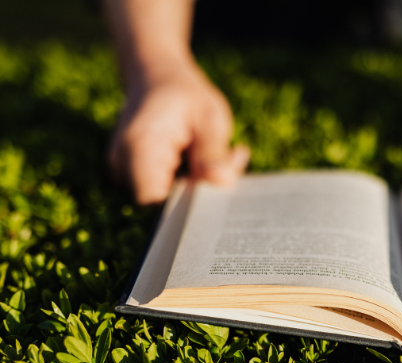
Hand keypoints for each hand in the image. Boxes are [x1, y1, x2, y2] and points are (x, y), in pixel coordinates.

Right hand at [109, 62, 248, 204]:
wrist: (156, 75)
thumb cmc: (184, 93)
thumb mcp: (209, 117)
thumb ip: (214, 152)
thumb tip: (220, 184)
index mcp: (138, 148)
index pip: (155, 201)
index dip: (188, 202)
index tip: (217, 183)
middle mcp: (122, 164)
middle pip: (163, 203)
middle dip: (202, 191)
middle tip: (233, 161)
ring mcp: (124, 171)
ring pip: (167, 198)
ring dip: (199, 184)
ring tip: (222, 152)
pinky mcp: (135, 175)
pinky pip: (165, 190)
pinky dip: (191, 180)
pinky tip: (206, 156)